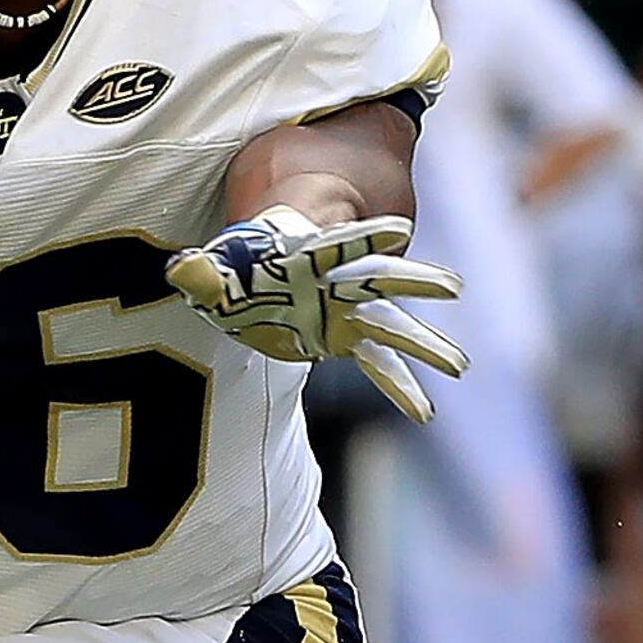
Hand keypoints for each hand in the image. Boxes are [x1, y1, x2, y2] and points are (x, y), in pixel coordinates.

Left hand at [164, 206, 468, 420]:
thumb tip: (183, 267)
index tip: (399, 230)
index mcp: (310, 257)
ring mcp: (349, 314)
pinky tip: (423, 413)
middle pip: (382, 280)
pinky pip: (379, 367)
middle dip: (415, 283)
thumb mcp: (215, 274)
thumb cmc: (240, 271)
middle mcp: (338, 284)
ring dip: (424, 346)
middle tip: (451, 287)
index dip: (367, 237)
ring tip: (459, 366)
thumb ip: (202, 272)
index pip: (341, 243)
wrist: (257, 285)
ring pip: (393, 328)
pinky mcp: (347, 342)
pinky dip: (401, 389)